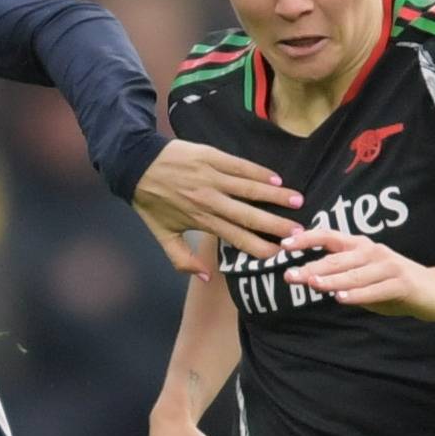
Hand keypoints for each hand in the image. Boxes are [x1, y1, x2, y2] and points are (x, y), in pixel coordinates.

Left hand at [131, 141, 297, 277]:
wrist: (135, 164)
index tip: (280, 255)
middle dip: (276, 225)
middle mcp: (209, 201)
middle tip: (299, 232)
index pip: (236, 238)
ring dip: (275, 196)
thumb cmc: (151, 201)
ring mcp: (211, 177)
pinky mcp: (211, 157)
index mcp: (201, 221)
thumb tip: (208, 278)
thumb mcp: (162, 235)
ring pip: (249, 189)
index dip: (260, 248)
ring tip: (298, 201)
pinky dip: (259, 173)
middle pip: (249, 215)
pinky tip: (276, 179)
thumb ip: (183, 260)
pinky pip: (240, 166)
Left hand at [282, 224, 434, 319]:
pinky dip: (358, 294)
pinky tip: (341, 298)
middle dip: (312, 266)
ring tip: (312, 284)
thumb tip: (310, 278)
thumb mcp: (364, 279)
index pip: (329, 237)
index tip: (284, 246)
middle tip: (290, 275)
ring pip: (354, 273)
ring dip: (332, 279)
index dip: (307, 239)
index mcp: (361, 247)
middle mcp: (373, 251)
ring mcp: (389, 266)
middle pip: (338, 258)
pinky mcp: (402, 283)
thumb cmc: (394, 285)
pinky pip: (375, 289)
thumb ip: (341, 278)